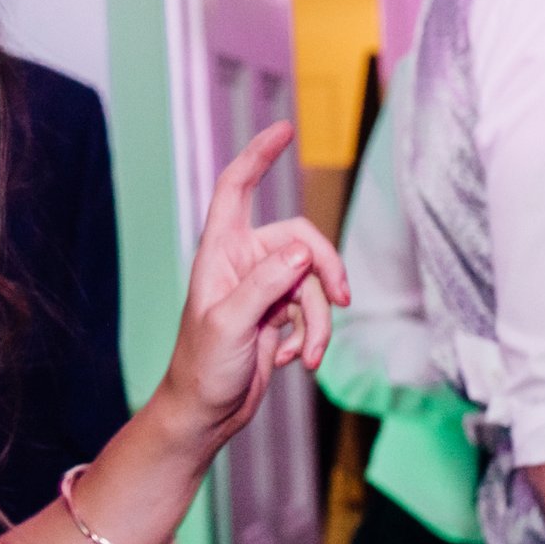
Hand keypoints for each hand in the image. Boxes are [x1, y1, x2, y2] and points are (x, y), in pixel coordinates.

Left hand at [161, 122, 349, 448]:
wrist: (206, 413)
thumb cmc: (202, 368)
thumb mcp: (230, 324)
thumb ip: (265, 284)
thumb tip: (303, 252)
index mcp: (220, 252)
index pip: (237, 189)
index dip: (258, 156)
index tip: (283, 130)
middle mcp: (243, 263)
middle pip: (303, 241)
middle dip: (325, 273)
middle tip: (342, 302)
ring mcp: (263, 289)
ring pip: (314, 284)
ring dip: (318, 322)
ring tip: (307, 358)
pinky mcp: (278, 316)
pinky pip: (312, 312)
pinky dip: (310, 338)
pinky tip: (290, 362)